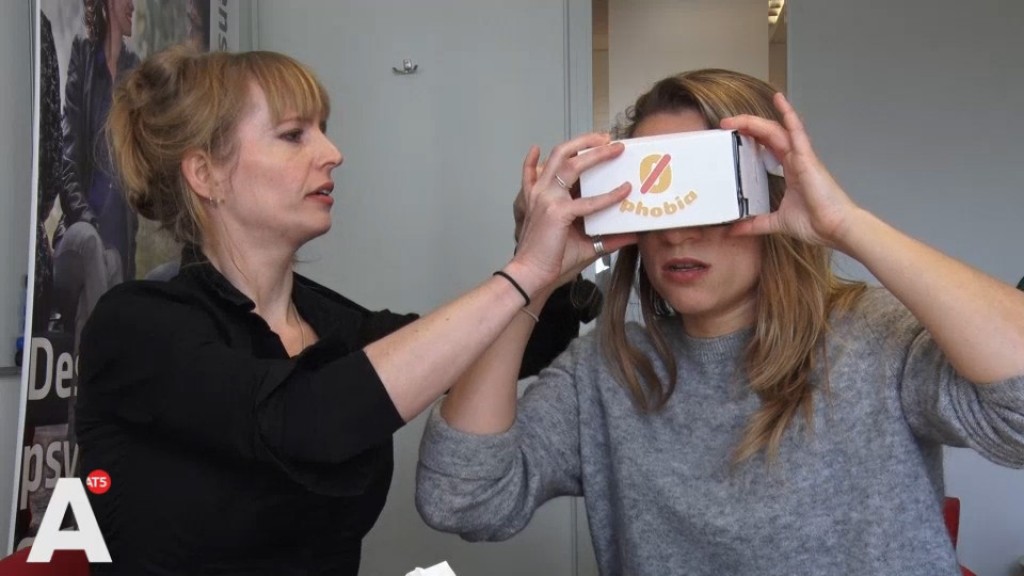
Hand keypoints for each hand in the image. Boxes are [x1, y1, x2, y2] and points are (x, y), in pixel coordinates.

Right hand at [510, 133, 634, 291]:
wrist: (531, 275)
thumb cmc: (550, 260)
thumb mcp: (580, 242)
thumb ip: (606, 237)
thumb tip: (633, 235)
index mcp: (542, 194)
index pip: (557, 163)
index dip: (575, 149)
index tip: (594, 142)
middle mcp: (542, 191)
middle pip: (561, 153)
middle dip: (586, 141)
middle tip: (608, 138)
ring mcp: (547, 199)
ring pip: (570, 164)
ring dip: (594, 152)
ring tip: (614, 148)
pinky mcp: (557, 213)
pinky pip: (588, 201)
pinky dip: (609, 196)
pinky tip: (624, 191)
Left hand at [720, 93, 859, 248]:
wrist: (835, 228)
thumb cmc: (816, 222)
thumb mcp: (777, 222)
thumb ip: (757, 223)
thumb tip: (736, 230)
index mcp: (790, 170)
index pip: (767, 145)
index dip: (750, 137)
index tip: (730, 134)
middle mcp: (796, 159)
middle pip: (768, 134)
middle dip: (746, 126)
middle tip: (725, 124)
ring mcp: (802, 157)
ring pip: (777, 130)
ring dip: (755, 122)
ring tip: (736, 118)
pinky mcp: (808, 159)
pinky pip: (797, 132)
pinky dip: (788, 115)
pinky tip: (779, 100)